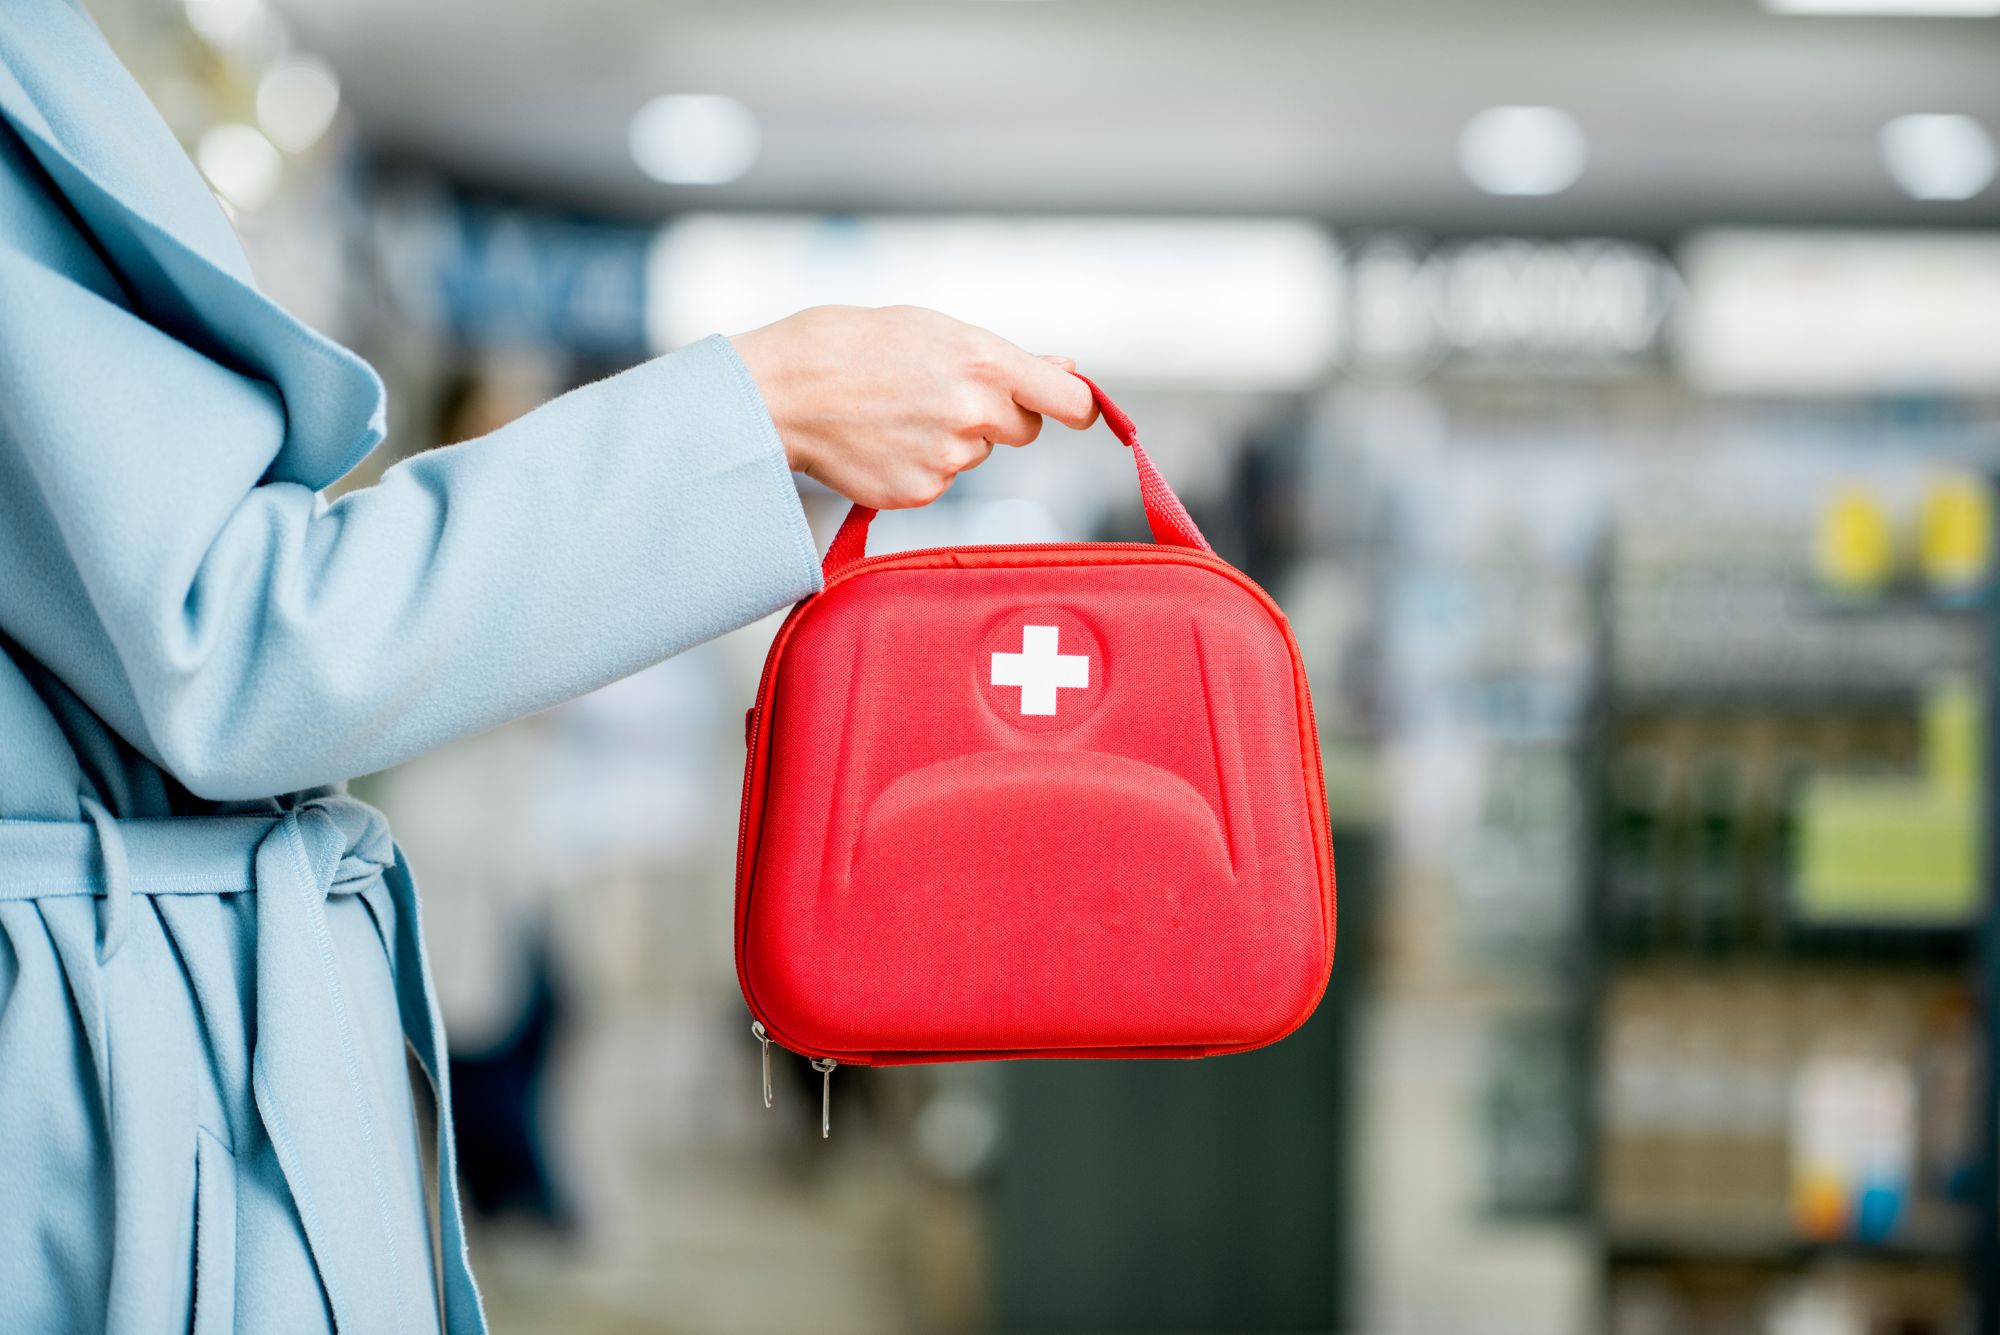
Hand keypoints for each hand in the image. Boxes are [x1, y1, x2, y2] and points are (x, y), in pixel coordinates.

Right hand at [729, 305, 1098, 509]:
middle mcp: (974, 413)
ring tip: (896, 412)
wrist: (782, 391)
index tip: (1079, 410)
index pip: (1070, 402)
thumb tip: (1067, 370)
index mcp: (983, 361)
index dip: (1079, 407)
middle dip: (997, 416)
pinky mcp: (921, 493)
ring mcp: (948, 459)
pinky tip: (883, 441)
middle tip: (940, 392)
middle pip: (1024, 430)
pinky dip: (920, 465)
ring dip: (952, 438)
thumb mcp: (933, 329)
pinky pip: (942, 480)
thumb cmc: (853, 345)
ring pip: (977, 455)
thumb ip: (1006, 357)